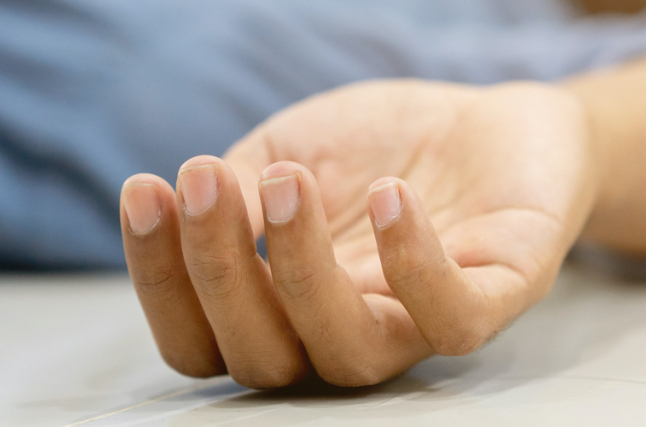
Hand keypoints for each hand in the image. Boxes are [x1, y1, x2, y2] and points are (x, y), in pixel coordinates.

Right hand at [119, 80, 596, 387]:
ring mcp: (420, 322)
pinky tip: (389, 197)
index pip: (204, 340)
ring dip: (301, 272)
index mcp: (285, 307)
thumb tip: (184, 209)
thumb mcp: (291, 148)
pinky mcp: (499, 293)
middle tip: (204, 178)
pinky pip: (454, 318)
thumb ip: (238, 187)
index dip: (161, 282)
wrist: (497, 122)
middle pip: (262, 362)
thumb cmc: (384, 147)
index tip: (145, 189)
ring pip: (346, 353)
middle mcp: (346, 330)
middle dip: (217, 272)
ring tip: (286, 181)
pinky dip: (415, 266)